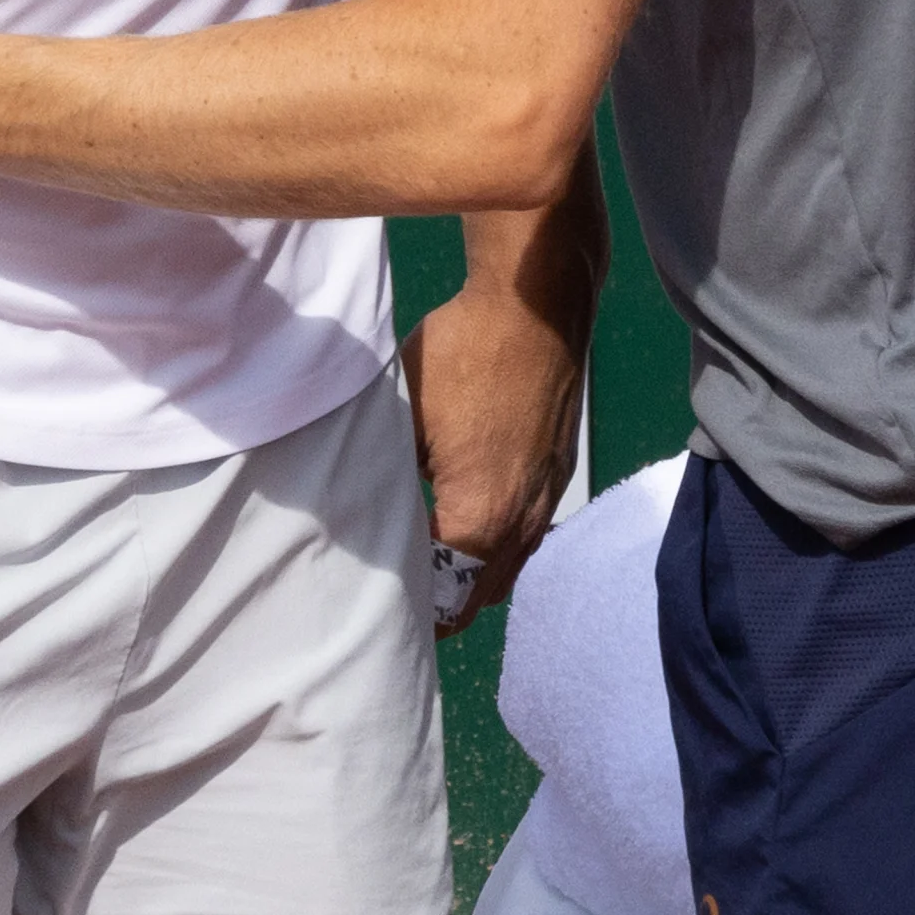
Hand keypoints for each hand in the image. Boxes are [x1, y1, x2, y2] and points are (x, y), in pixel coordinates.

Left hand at [400, 278, 585, 632]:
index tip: (369, 601)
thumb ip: (385, 475)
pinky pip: (523, 541)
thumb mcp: (404, 414)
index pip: (440, 591)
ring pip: (504, 572)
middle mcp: (522, 524)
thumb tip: (358, 510)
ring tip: (422, 574)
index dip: (404, 601)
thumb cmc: (464, 355)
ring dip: (467, 580)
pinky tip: (463, 534)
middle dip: (437, 605)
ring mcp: (546, 503)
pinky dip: (492, 553)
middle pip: (477, 597)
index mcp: (481, 518)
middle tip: (391, 599)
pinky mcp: (556, 478)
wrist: (537, 309)